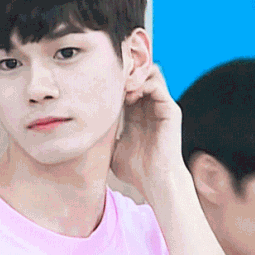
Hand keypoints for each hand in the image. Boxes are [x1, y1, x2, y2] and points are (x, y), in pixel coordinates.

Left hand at [111, 64, 189, 203]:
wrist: (155, 181)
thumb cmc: (135, 171)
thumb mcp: (112, 149)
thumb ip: (104, 136)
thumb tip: (84, 134)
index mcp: (136, 114)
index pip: (126, 85)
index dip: (113, 80)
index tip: (97, 85)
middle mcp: (149, 107)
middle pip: (138, 74)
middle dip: (123, 72)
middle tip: (108, 81)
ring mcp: (161, 106)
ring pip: (149, 73)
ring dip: (132, 76)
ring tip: (120, 88)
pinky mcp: (170, 109)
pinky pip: (157, 84)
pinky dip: (142, 84)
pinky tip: (129, 96)